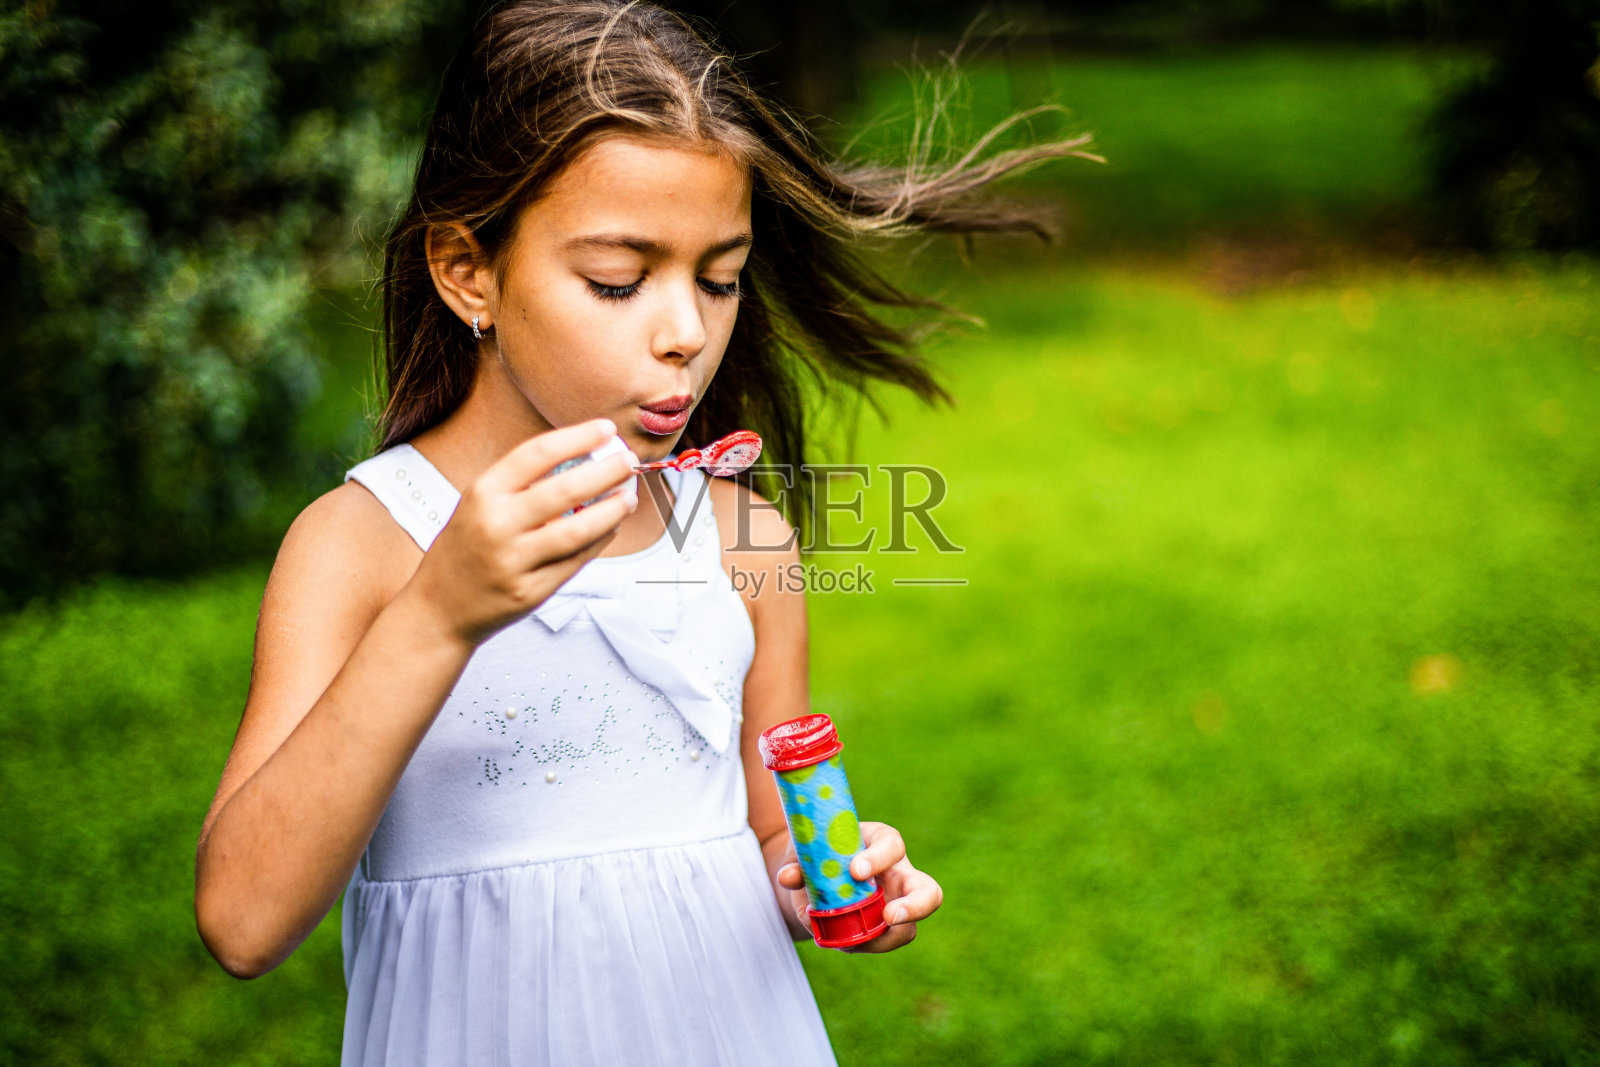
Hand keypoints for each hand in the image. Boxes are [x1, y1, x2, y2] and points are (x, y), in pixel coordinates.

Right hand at [408, 418, 638, 646]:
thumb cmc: (464, 550)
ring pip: (577, 530)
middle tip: (628, 461)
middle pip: (565, 490)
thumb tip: (581, 457)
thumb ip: (521, 484)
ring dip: (611, 510)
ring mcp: (514, 561)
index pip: (537, 453)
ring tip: (628, 497)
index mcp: (483, 493)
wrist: (438, 608)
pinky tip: (611, 527)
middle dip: (606, 471)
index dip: (577, 437)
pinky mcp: (531, 592)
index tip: (604, 429)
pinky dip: (600, 541)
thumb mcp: (477, 504)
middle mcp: (497, 525)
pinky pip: (576, 562)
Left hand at [776, 821, 942, 952]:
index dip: (878, 858)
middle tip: (889, 917)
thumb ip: (796, 861)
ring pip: (907, 930)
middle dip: (915, 907)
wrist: (810, 875)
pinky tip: (835, 940)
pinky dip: (858, 946)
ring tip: (846, 940)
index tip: (855, 871)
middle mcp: (898, 874)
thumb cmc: (815, 851)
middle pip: (928, 892)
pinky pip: (880, 944)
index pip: (891, 846)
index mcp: (880, 842)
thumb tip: (788, 878)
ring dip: (879, 940)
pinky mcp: (883, 930)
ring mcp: (895, 905)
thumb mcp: (804, 850)